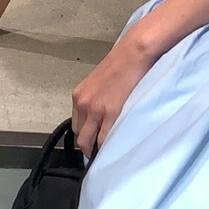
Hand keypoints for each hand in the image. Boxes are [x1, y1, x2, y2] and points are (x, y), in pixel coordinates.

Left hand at [71, 34, 153, 159]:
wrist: (133, 53)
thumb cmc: (122, 63)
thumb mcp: (100, 82)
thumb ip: (96, 98)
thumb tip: (100, 114)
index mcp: (79, 95)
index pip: (76, 124)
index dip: (84, 136)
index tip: (91, 142)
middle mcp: (83, 103)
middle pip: (79, 135)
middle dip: (88, 146)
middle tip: (98, 152)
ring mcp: (95, 110)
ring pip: (87, 141)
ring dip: (95, 150)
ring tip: (105, 154)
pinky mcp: (110, 112)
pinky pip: (104, 138)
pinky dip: (107, 146)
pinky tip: (113, 149)